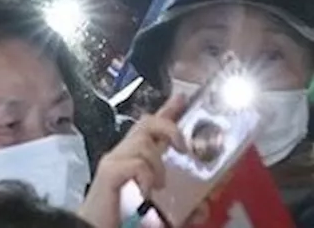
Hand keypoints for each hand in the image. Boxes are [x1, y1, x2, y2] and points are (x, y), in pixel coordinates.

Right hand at [78, 96, 185, 227]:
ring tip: (157, 187)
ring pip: (142, 142)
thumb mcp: (161, 214)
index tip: (183, 98)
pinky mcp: (109, 172)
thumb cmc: (124, 220)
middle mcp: (123, 155)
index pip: (151, 129)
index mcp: (136, 162)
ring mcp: (114, 161)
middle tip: (183, 146)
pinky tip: (146, 190)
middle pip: (145, 124)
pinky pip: (135, 162)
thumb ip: (181, 209)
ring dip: (158, 164)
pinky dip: (146, 175)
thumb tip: (204, 206)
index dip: (167, 112)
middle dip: (168, 126)